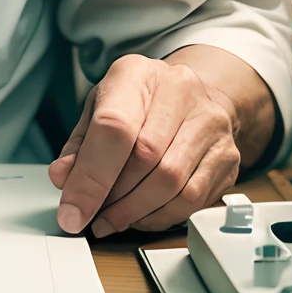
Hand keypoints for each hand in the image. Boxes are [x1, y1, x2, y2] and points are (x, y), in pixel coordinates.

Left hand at [47, 54, 240, 237]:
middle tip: (93, 215)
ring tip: (113, 218)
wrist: (191, 96)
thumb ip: (79, 145)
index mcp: (136, 73)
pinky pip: (193, 200)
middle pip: (146, 158)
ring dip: (136, 213)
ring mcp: (210, 123)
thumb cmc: (139, 103)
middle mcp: (180, 91)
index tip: (74, 211)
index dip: (91, 176)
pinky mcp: (228, 155)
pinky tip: (142, 215)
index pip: (114, 127)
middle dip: (113, 199)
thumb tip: (63, 178)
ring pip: (172, 184)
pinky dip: (161, 217)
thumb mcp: (99, 108)